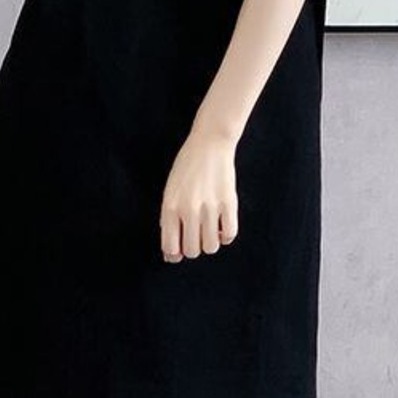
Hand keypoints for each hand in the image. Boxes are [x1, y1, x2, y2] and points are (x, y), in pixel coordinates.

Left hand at [159, 125, 239, 261]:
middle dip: (193, 248)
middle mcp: (189, 209)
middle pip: (192, 251)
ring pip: (211, 246)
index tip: (178, 251)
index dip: (174, 255)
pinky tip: (221, 226)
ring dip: (210, 243)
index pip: (170, 247)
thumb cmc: (187, 167)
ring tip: (209, 230)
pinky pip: (230, 235)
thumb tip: (170, 252)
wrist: (209, 143)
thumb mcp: (169, 191)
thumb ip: (168, 220)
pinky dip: (226, 236)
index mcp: (170, 206)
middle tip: (195, 237)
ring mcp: (210, 206)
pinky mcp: (229, 203)